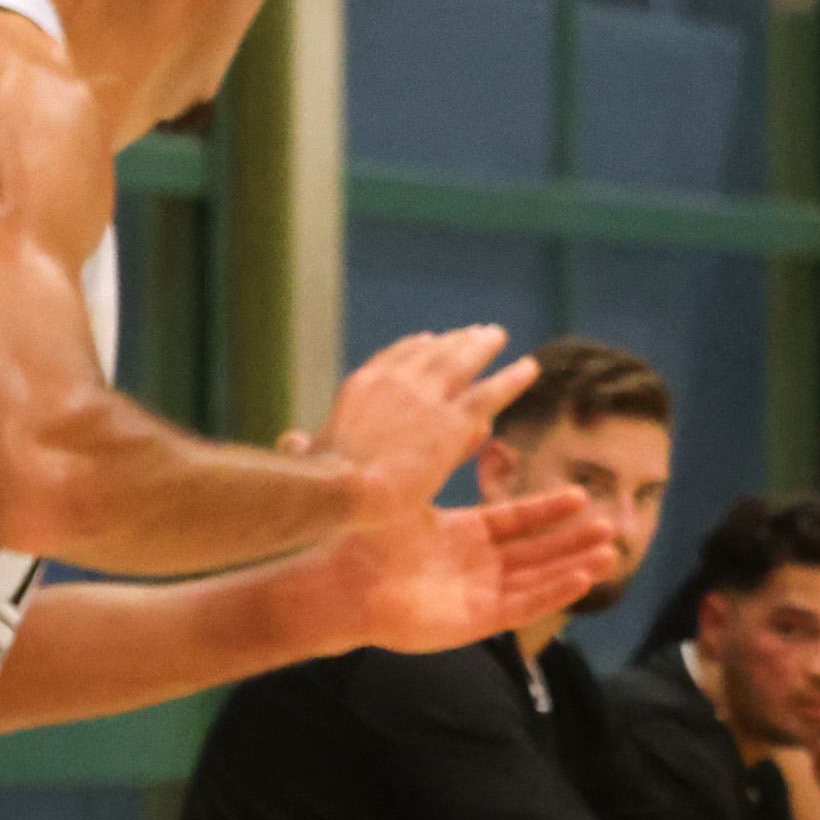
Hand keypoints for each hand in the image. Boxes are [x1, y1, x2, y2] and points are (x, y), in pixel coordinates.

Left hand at [274, 488, 613, 655]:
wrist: (341, 582)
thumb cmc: (367, 540)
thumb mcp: (414, 493)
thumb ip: (443, 460)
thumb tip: (463, 417)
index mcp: (463, 536)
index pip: (516, 522)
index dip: (548, 511)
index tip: (578, 495)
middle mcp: (475, 567)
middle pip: (536, 552)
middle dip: (572, 539)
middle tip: (608, 524)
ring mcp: (477, 596)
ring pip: (537, 580)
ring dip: (573, 567)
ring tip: (608, 552)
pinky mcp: (475, 622)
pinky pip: (523, 607)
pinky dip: (553, 593)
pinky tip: (581, 579)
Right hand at [312, 323, 543, 512]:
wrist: (342, 488)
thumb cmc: (316, 486)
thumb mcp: (309, 457)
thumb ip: (304, 445)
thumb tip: (290, 438)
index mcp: (360, 386)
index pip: (392, 357)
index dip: (413, 347)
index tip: (428, 339)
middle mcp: (395, 381)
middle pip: (431, 351)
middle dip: (453, 340)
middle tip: (475, 330)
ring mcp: (426, 397)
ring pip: (463, 362)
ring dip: (483, 345)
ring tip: (499, 336)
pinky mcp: (454, 421)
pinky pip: (491, 391)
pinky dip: (512, 378)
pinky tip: (529, 368)